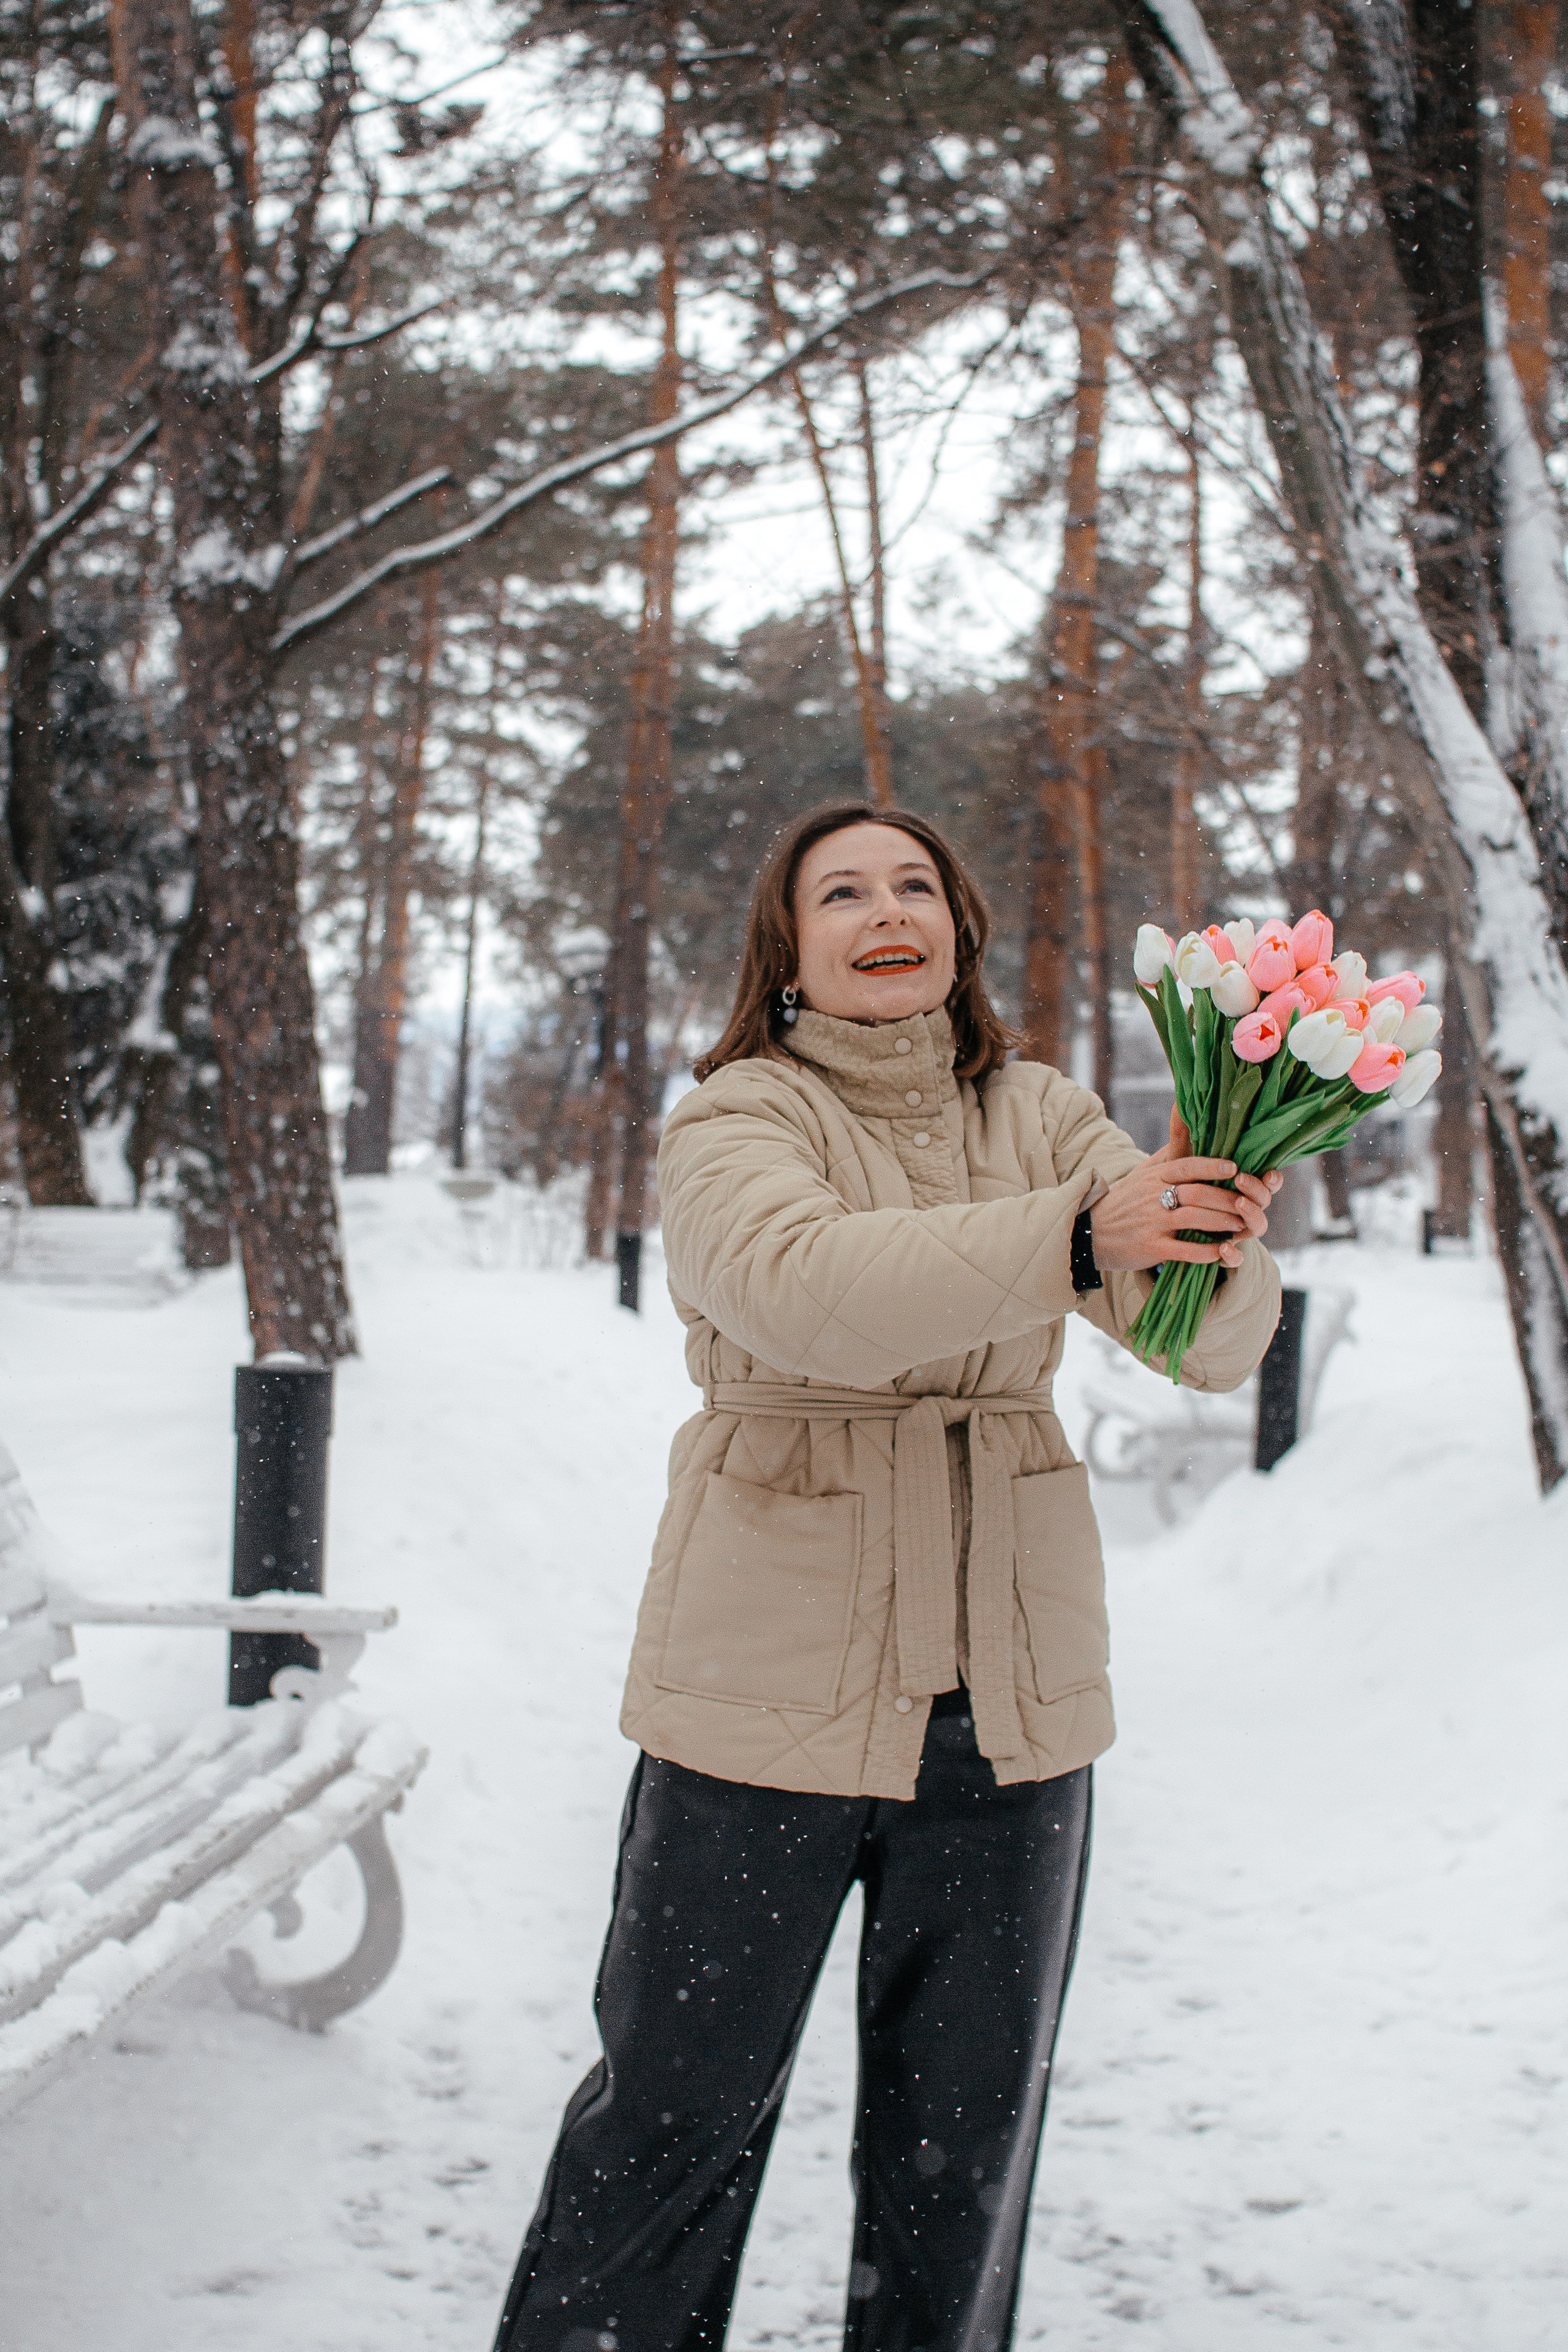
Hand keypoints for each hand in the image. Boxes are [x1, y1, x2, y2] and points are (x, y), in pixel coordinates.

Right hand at [1089, 1106, 1282, 1272]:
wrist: (1091, 1232)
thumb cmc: (1126, 1199)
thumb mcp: (1144, 1170)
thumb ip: (1171, 1150)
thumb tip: (1187, 1113)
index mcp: (1154, 1176)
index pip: (1186, 1166)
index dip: (1212, 1166)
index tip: (1234, 1168)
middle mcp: (1153, 1197)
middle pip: (1197, 1193)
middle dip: (1226, 1199)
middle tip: (1247, 1204)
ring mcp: (1152, 1223)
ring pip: (1194, 1220)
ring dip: (1222, 1223)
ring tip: (1241, 1226)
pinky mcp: (1151, 1248)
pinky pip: (1184, 1251)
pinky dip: (1205, 1252)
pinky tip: (1221, 1252)